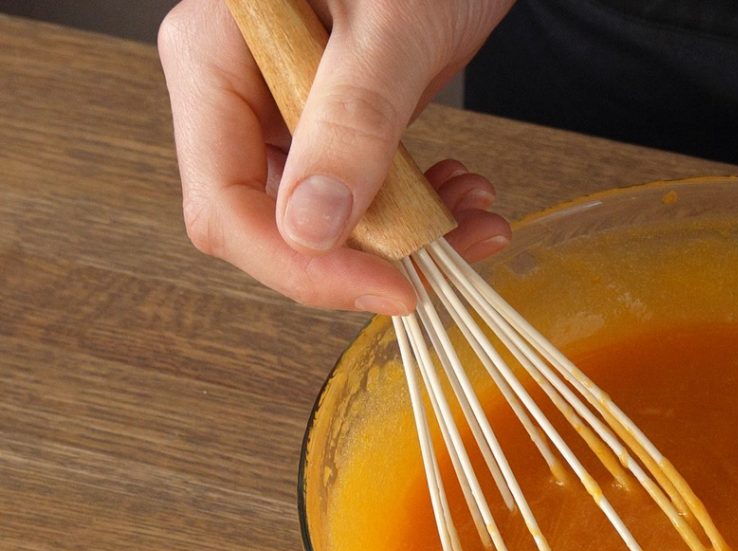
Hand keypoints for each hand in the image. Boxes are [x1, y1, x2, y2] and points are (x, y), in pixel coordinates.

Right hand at [158, 0, 514, 313]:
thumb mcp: (390, 30)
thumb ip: (352, 122)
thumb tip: (311, 228)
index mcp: (215, 59)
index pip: (226, 205)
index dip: (303, 266)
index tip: (391, 288)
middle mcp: (240, 92)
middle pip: (271, 225)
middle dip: (362, 257)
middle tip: (441, 262)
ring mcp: (289, 109)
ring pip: (328, 220)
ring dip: (405, 238)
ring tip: (476, 219)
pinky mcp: (340, 121)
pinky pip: (365, 193)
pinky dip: (421, 208)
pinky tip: (467, 192)